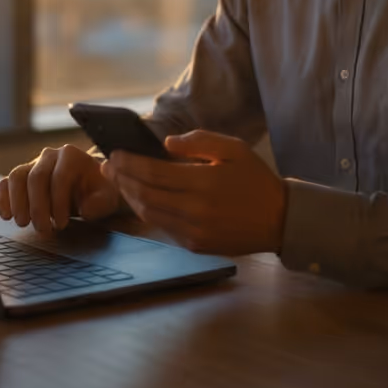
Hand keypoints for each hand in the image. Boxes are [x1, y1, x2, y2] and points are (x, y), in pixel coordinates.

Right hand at [0, 144, 120, 235]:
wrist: (90, 186)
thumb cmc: (99, 190)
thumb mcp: (108, 196)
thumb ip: (101, 202)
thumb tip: (85, 210)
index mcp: (72, 156)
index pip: (60, 177)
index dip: (58, 202)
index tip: (61, 225)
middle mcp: (50, 156)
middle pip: (36, 177)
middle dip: (37, 206)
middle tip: (42, 229)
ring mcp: (33, 164)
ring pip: (16, 177)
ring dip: (17, 202)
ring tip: (22, 223)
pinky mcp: (21, 177)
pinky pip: (5, 183)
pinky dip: (2, 198)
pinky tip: (6, 216)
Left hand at [101, 130, 286, 256]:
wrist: (279, 220)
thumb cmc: (256, 179)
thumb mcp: (234, 149)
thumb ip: (199, 142)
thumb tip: (165, 144)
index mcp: (204, 182)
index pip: (153, 172)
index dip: (129, 164)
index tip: (114, 155)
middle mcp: (196, 209)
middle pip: (145, 194)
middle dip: (122, 180)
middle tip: (108, 168)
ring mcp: (194, 231)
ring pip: (149, 214)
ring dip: (131, 197)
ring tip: (121, 183)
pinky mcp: (195, 246)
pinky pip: (163, 228)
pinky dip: (149, 213)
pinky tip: (143, 201)